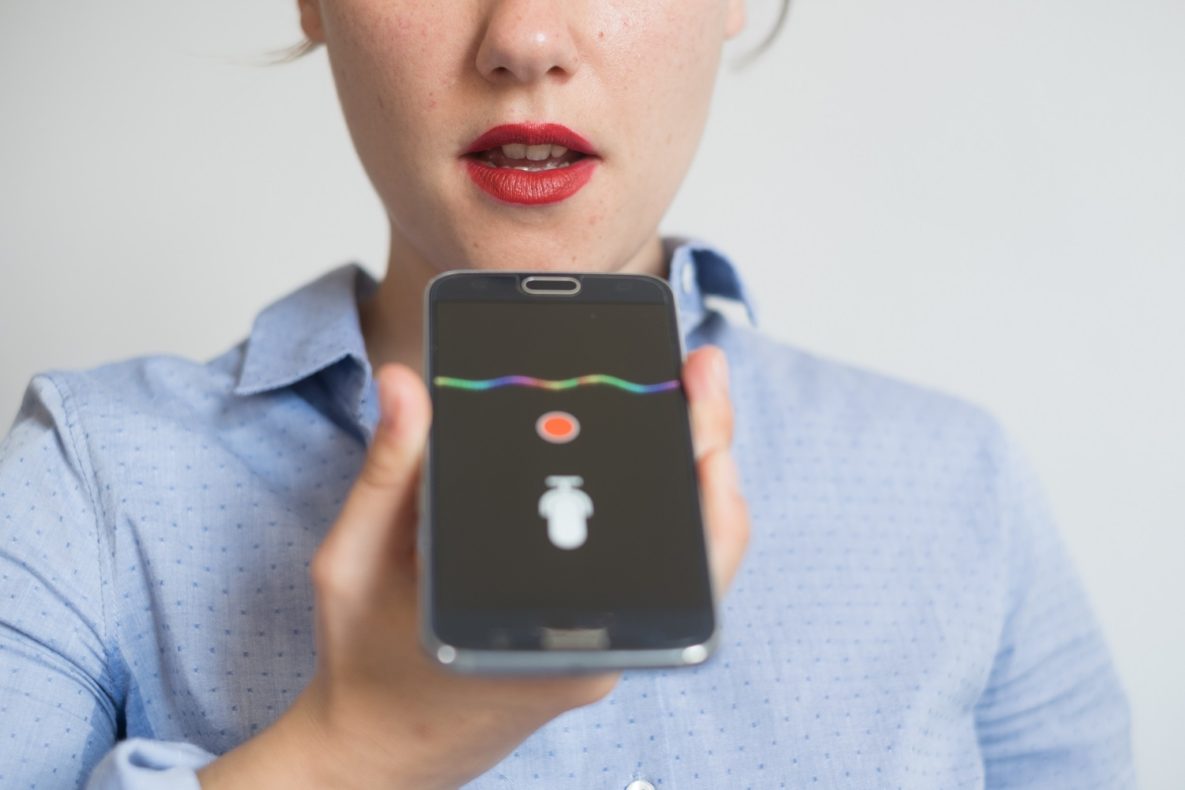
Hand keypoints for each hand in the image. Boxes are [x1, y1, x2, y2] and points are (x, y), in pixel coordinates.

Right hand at [198, 346, 748, 789]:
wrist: (378, 752)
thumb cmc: (365, 665)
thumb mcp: (358, 561)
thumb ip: (390, 471)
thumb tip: (408, 384)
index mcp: (552, 636)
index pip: (673, 554)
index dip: (700, 467)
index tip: (700, 398)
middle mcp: (596, 649)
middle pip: (695, 544)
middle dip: (706, 443)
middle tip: (704, 369)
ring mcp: (603, 650)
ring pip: (683, 560)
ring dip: (689, 475)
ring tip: (690, 397)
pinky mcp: (594, 644)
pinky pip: (652, 572)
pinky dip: (661, 509)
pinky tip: (649, 454)